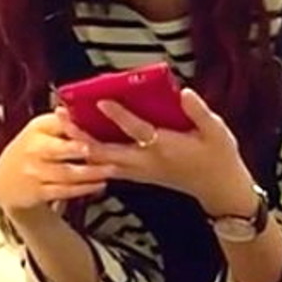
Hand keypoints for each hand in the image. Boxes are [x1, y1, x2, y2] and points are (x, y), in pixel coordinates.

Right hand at [0, 112, 116, 217]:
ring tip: (111, 169)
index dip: (73, 123)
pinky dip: (83, 189)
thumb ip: (64, 121)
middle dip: (75, 148)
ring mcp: (35, 172)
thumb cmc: (34, 148)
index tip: (94, 120)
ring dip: (90, 172)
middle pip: (57, 149)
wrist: (5, 180)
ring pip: (66, 173)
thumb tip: (91, 104)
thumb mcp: (42, 129)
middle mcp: (34, 149)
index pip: (56, 123)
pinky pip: (64, 191)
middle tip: (96, 148)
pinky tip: (101, 184)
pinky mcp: (39, 192)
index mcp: (38, 129)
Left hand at [62, 89, 257, 214]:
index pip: (137, 130)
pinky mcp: (138, 175)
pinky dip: (91, 157)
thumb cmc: (219, 157)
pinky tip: (80, 145)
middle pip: (106, 151)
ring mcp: (140, 171)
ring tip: (65, 127)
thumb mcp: (217, 131)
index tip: (100, 100)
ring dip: (81, 145)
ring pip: (102, 161)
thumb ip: (199, 112)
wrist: (219, 189)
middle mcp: (147, 161)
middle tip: (62, 116)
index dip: (119, 115)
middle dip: (82, 134)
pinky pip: (107, 168)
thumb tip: (184, 92)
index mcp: (166, 147)